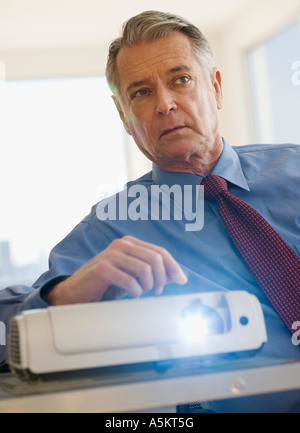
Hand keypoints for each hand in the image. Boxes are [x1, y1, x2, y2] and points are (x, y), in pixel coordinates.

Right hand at [43, 236, 187, 304]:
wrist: (76, 293)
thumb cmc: (106, 284)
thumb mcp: (133, 276)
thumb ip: (154, 273)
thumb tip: (178, 276)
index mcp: (129, 243)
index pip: (159, 251)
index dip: (174, 266)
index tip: (182, 280)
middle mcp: (121, 245)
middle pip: (155, 258)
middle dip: (162, 278)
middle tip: (158, 291)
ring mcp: (110, 255)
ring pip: (145, 269)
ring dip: (149, 286)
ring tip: (142, 293)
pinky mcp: (102, 269)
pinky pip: (130, 280)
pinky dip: (136, 291)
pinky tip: (132, 295)